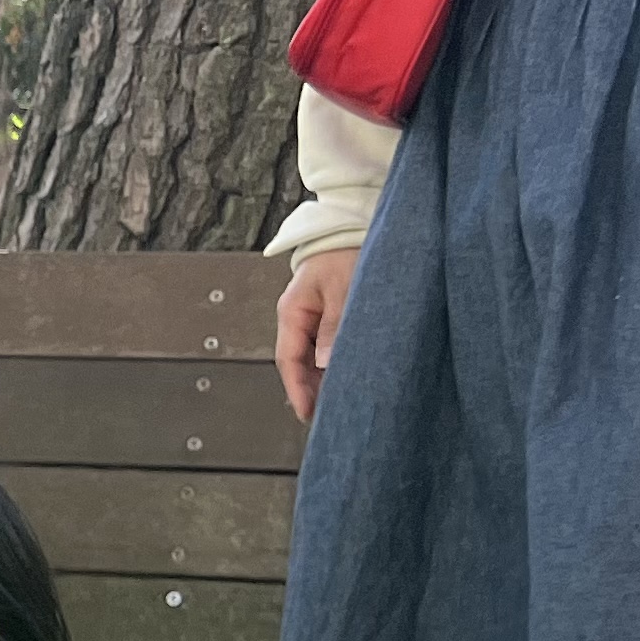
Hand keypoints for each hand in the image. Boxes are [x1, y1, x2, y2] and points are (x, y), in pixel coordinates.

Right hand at [275, 246, 357, 425]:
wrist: (351, 226)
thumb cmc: (346, 251)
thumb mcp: (343, 287)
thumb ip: (334, 325)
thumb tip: (327, 362)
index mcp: (293, 311)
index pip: (289, 359)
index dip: (297, 388)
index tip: (307, 412)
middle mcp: (298, 318)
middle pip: (298, 363)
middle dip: (310, 389)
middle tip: (326, 414)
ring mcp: (311, 317)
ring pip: (311, 357)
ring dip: (322, 378)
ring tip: (337, 399)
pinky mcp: (326, 315)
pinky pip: (324, 346)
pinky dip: (332, 363)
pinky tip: (343, 375)